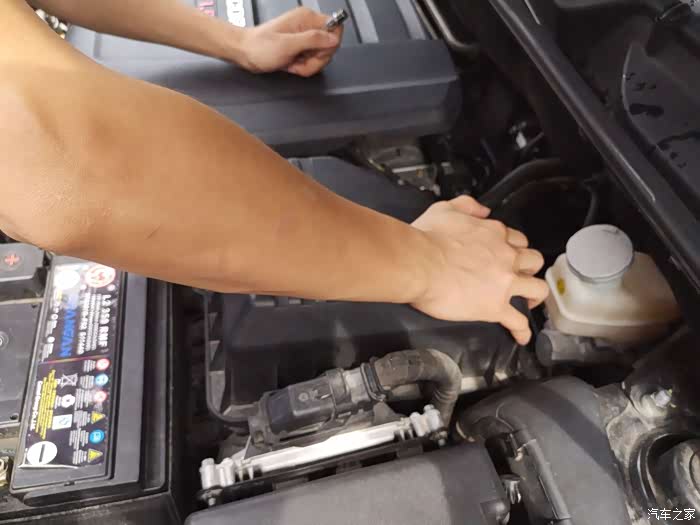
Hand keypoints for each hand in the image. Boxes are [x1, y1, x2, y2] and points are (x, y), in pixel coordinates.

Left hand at [237, 7, 342, 76]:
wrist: (245, 53)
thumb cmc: (259, 47)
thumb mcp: (288, 45)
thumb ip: (313, 40)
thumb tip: (333, 38)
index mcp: (307, 18)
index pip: (336, 28)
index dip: (330, 45)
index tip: (316, 52)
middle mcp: (308, 25)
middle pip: (329, 46)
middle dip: (316, 60)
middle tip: (300, 60)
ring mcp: (304, 37)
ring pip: (321, 56)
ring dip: (308, 65)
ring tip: (292, 63)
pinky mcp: (300, 47)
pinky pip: (312, 60)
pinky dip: (303, 67)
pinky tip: (291, 64)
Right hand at [410, 196, 548, 344]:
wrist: (419, 263)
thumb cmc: (426, 238)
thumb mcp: (445, 209)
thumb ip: (467, 205)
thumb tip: (483, 210)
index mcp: (494, 233)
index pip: (515, 239)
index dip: (513, 247)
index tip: (506, 253)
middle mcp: (505, 256)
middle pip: (533, 260)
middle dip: (529, 267)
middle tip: (521, 275)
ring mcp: (504, 283)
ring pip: (537, 288)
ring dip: (535, 295)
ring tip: (529, 302)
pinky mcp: (495, 306)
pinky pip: (518, 321)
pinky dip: (522, 330)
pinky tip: (522, 336)